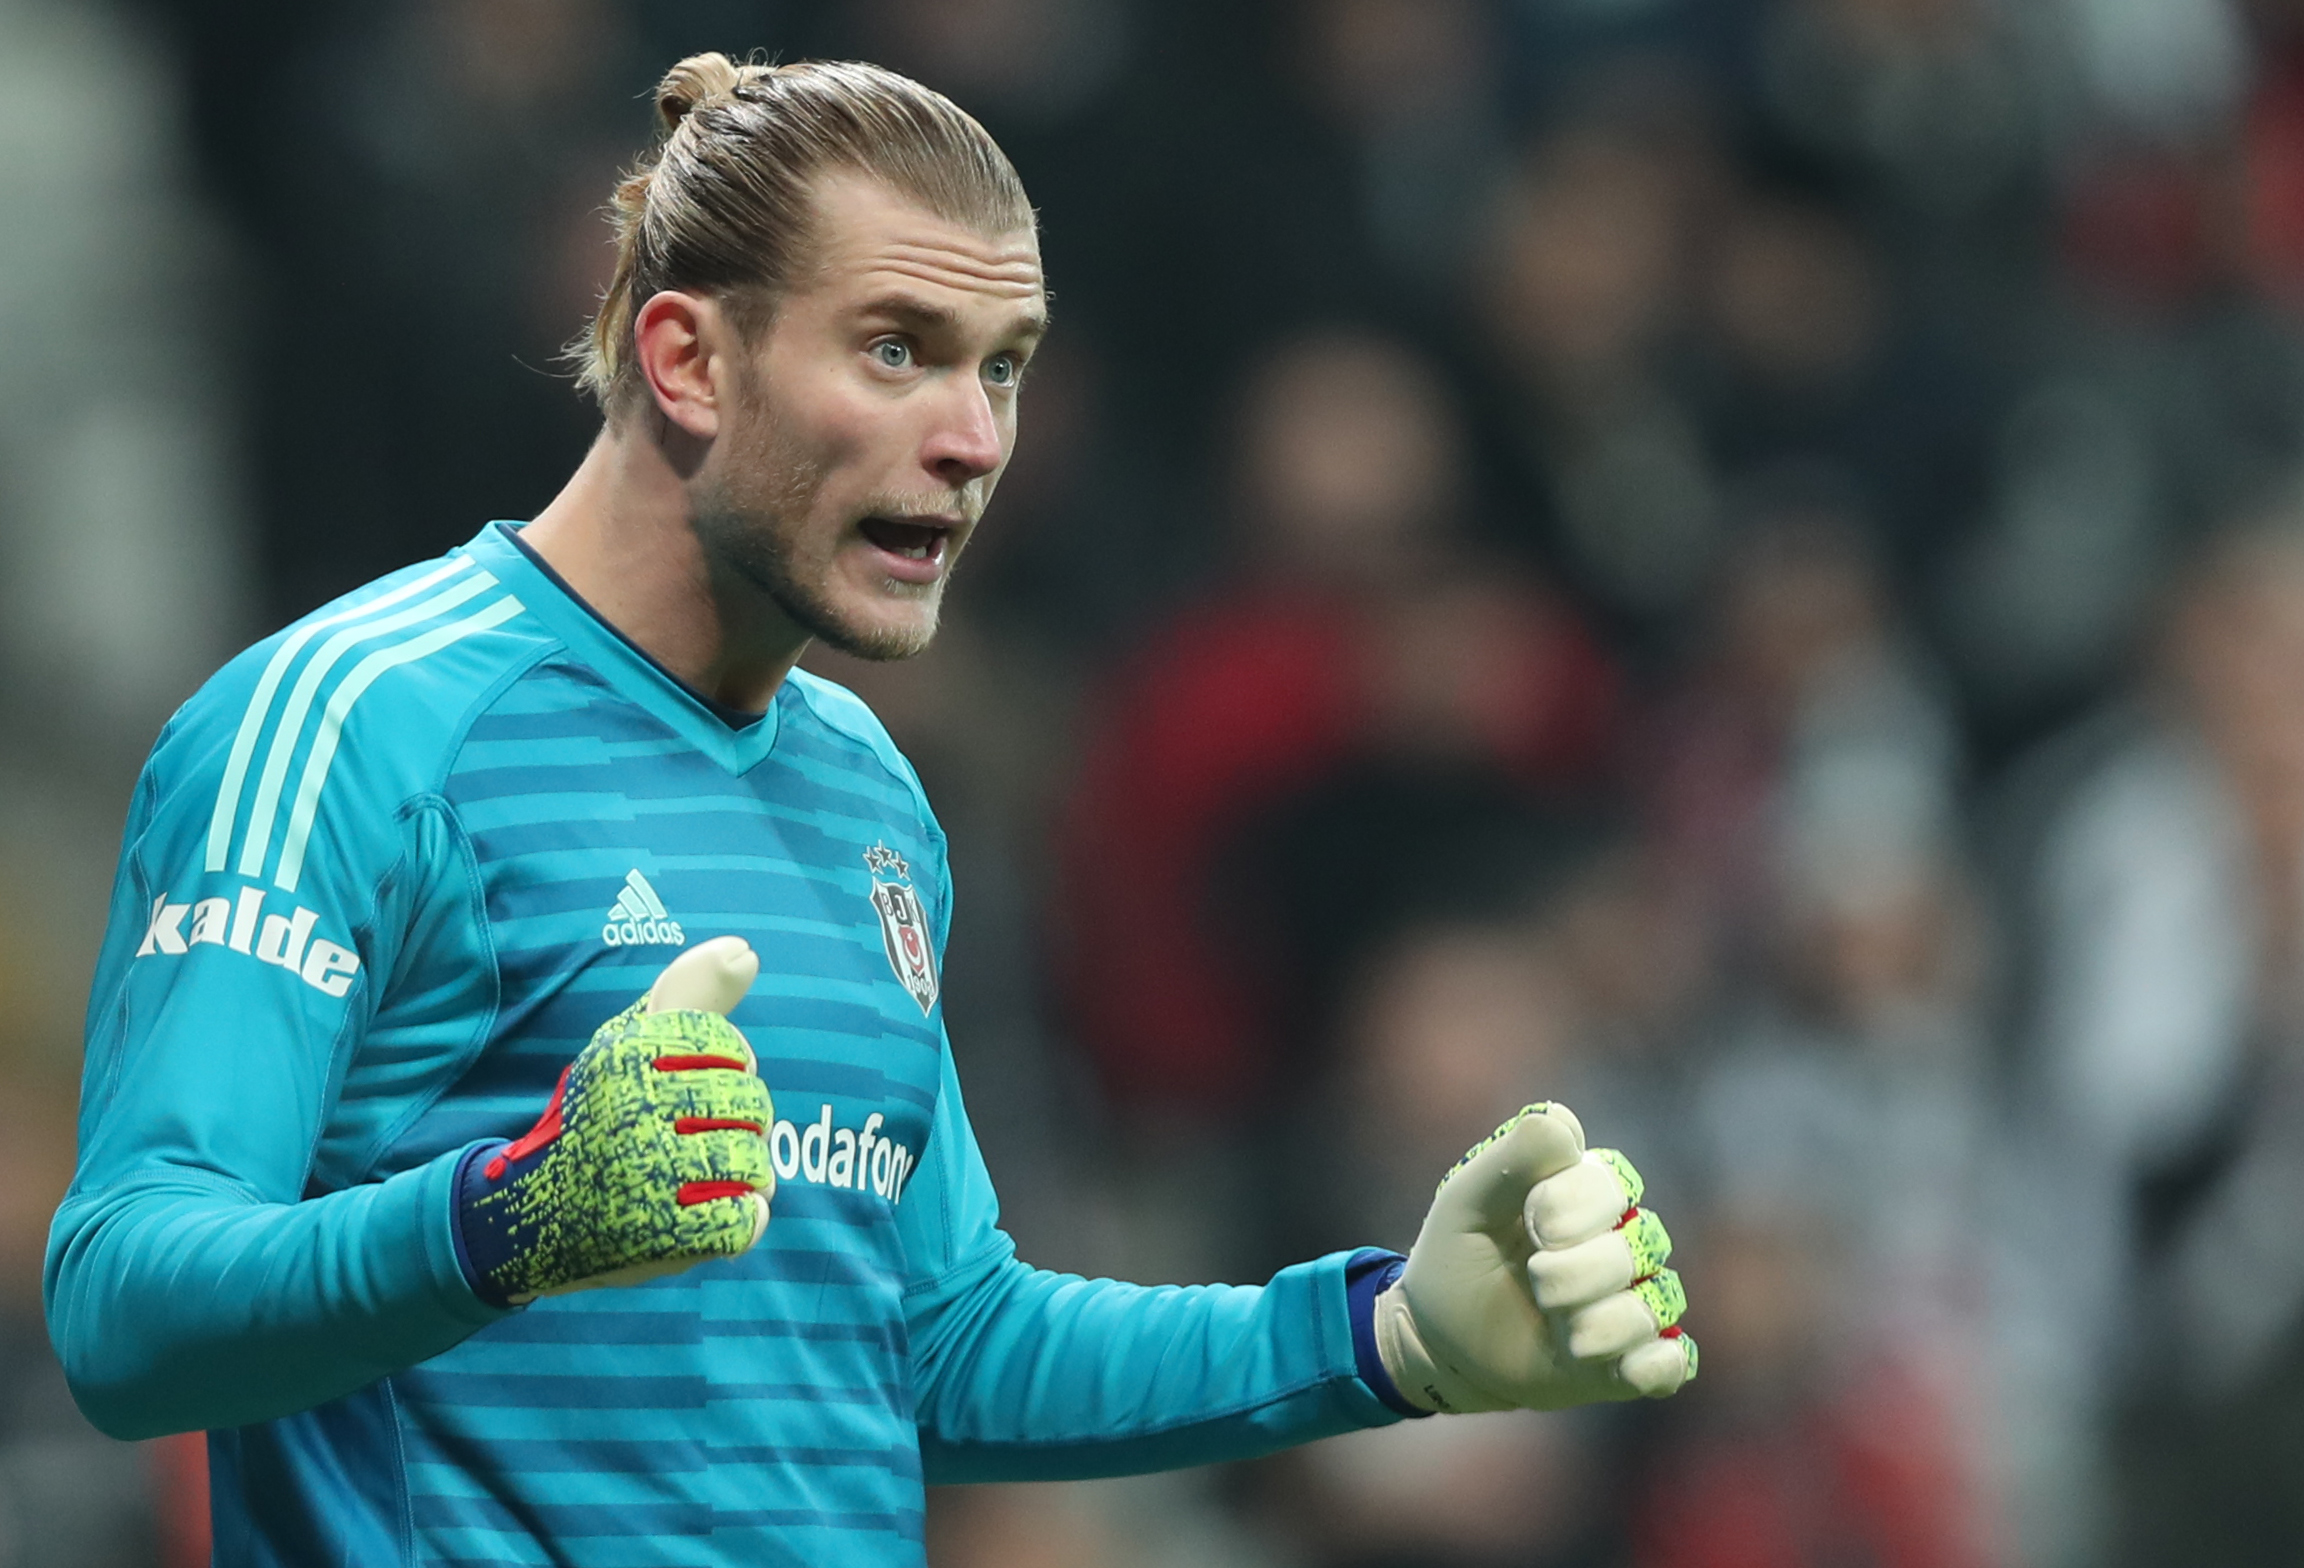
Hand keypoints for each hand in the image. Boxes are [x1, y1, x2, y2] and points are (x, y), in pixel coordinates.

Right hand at [456, 937, 774, 1305]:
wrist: (536, 1217)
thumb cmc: (603, 1118)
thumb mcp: (631, 1045)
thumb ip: (694, 995)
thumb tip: (746, 950)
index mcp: (626, 1055)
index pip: (729, 1046)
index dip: (727, 1068)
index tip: (691, 1084)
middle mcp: (633, 1109)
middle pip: (750, 1105)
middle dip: (738, 1124)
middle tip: (697, 1138)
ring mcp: (648, 1176)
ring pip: (754, 1163)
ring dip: (743, 1174)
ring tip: (705, 1177)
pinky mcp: (663, 1236)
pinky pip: (745, 1219)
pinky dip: (741, 1218)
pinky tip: (713, 1210)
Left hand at [1374, 1102, 1694, 1412]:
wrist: (1440, 1338)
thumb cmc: (1457, 1255)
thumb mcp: (1467, 1201)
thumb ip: (1512, 1158)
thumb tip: (1562, 1122)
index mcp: (1585, 1194)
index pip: (1613, 1183)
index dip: (1576, 1203)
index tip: (1532, 1222)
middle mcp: (1620, 1243)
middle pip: (1644, 1241)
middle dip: (1580, 1267)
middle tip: (1536, 1278)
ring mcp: (1629, 1302)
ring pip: (1657, 1301)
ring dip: (1601, 1320)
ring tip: (1557, 1325)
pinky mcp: (1631, 1361)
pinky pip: (1671, 1361)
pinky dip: (1652, 1364)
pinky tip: (1617, 1367)